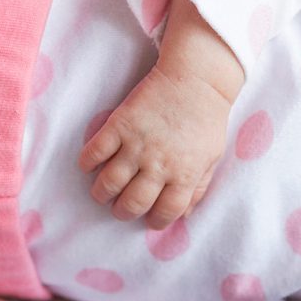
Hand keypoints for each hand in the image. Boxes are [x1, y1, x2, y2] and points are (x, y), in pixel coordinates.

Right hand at [78, 62, 233, 228]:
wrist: (196, 79)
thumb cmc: (206, 120)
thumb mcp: (212, 158)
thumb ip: (199, 187)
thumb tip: (185, 214)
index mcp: (184, 175)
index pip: (165, 213)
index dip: (155, 221)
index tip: (149, 219)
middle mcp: (158, 164)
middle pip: (133, 203)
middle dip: (123, 212)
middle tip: (120, 208)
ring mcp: (137, 145)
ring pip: (109, 183)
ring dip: (102, 194)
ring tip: (103, 193)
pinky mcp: (119, 125)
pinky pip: (95, 152)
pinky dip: (88, 163)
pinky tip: (90, 166)